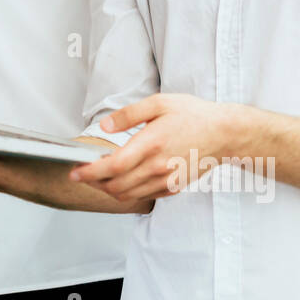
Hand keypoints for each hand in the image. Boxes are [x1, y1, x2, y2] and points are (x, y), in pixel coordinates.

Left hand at [70, 94, 243, 204]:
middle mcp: (158, 166)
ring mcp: (166, 180)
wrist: (225, 133)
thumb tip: (105, 126)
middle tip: (82, 174)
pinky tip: (122, 179)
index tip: (74, 172)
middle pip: (116, 186)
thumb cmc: (193, 115)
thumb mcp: (159, 103)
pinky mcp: (173, 187)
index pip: (112, 167)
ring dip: (108, 189)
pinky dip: (128, 192)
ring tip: (98, 177)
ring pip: (128, 195)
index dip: (89, 172)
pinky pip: (144, 196)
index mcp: (151, 144)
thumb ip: (128, 115)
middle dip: (94, 183)